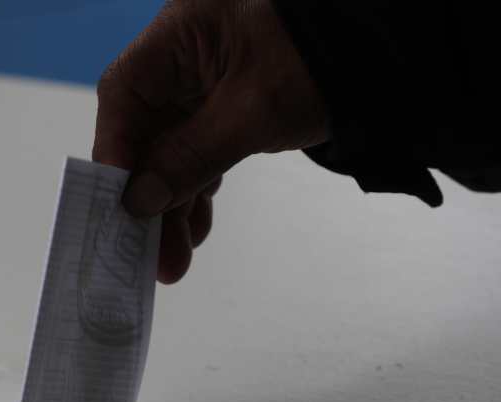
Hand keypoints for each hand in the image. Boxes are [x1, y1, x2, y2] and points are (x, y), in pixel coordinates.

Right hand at [93, 0, 328, 282]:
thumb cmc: (322, 60)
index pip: (124, 94)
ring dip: (171, 204)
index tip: (115, 206)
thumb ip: (189, 158)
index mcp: (181, 35)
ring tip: (171, 259)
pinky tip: (193, 230)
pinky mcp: (227, 104)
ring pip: (171, 149)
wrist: (392, 49)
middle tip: (144, 253)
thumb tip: (137, 204)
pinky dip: (196, 189)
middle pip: (145, 131)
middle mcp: (184, 57)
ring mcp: (205, 82)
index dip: (115, 152)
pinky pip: (199, 150)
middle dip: (147, 196)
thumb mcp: (254, 112)